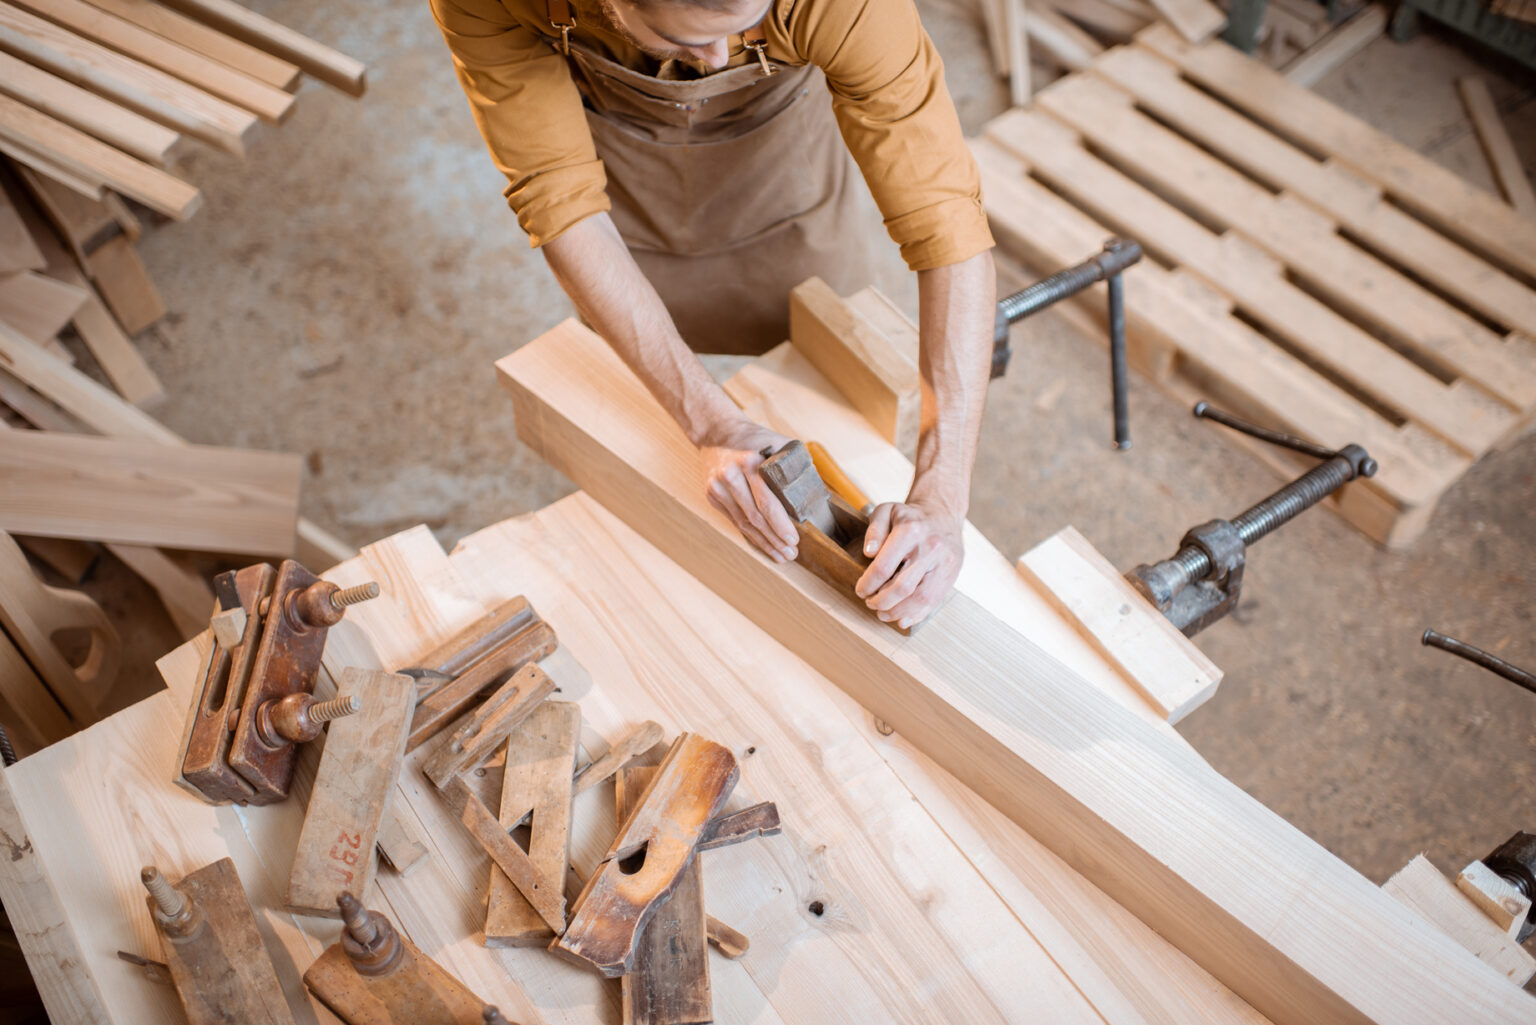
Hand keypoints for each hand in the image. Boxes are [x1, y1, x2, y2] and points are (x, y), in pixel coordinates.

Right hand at [699, 419, 800, 562]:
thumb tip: (818, 490)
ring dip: (763, 542)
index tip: (793, 539)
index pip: (766, 501)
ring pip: (743, 523)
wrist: (715, 431)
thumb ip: (795, 464)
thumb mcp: (777, 442)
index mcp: (749, 462)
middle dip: (774, 539)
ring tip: (781, 556)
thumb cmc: (754, 438)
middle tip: (791, 553)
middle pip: (755, 517)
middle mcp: (730, 476)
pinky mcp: (711, 495)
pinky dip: (750, 535)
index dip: (780, 524)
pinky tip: (763, 545)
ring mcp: (718, 487)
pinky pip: (734, 520)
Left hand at [855, 501, 963, 629]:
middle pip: (902, 587)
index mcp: (910, 531)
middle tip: (871, 603)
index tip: (861, 590)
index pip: (884, 567)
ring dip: (897, 612)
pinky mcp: (951, 575)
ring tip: (883, 613)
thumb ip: (874, 530)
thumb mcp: (887, 511)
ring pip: (919, 598)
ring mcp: (944, 563)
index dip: (868, 584)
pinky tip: (902, 618)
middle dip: (881, 602)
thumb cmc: (910, 517)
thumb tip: (869, 553)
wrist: (942, 515)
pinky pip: (934, 601)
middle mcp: (930, 548)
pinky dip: (916, 615)